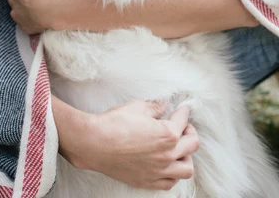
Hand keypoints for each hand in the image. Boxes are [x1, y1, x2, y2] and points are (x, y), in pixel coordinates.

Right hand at [62, 100, 198, 190]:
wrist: (94, 143)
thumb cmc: (114, 123)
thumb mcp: (137, 107)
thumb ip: (155, 107)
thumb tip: (164, 104)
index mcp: (167, 135)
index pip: (183, 121)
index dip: (183, 112)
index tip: (182, 109)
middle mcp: (167, 155)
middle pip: (192, 145)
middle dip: (190, 132)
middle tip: (183, 127)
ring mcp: (158, 171)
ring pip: (186, 169)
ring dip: (186, 157)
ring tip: (178, 149)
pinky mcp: (147, 181)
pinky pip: (169, 182)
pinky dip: (173, 174)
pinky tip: (167, 165)